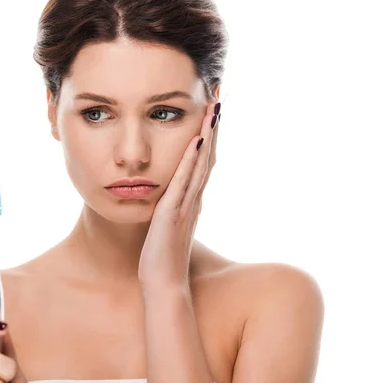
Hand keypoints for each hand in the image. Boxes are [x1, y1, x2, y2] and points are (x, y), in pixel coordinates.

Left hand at [138, 101, 220, 288]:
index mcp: (191, 199)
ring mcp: (186, 205)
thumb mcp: (169, 225)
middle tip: (219, 97)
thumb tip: (173, 196)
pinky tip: (196, 140)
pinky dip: (191, 160)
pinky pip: (183, 182)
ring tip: (214, 109)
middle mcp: (193, 198)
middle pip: (208, 156)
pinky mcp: (173, 213)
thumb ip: (174, 208)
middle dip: (213, 126)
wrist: (163, 284)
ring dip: (208, 136)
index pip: (203, 161)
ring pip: (201, 164)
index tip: (212, 110)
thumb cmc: (162, 257)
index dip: (209, 135)